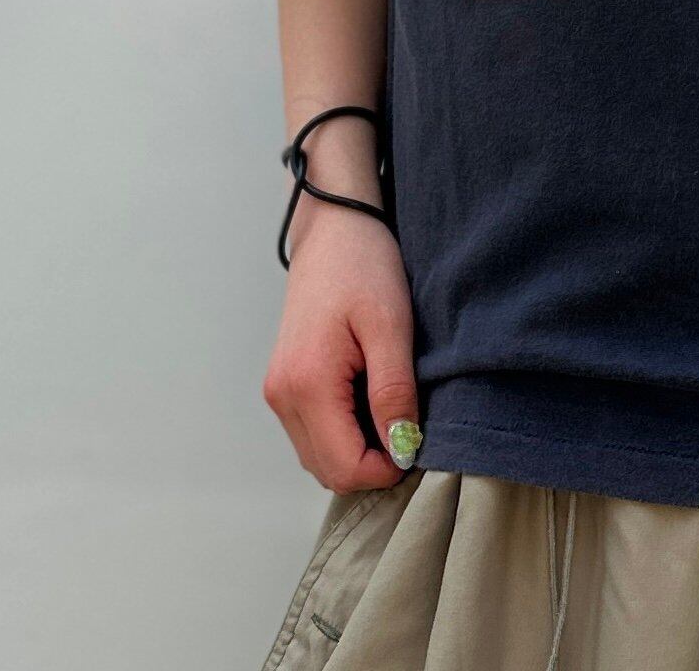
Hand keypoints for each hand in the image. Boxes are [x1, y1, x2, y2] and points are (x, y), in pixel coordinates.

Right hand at [263, 201, 420, 493]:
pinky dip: (344, 432)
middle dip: (373, 463)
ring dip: (359, 449)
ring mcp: (279, 391)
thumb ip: (393, 393)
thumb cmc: (363, 265)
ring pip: (320, 456)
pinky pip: (314, 432)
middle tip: (409, 423)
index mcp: (306, 384)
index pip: (345, 468)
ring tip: (392, 405)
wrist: (333, 228)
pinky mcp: (285, 383)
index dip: (388, 468)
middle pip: (329, 471)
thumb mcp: (391, 326)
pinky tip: (371, 398)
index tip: (419, 439)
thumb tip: (402, 451)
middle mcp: (283, 396)